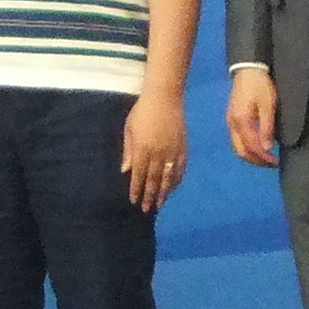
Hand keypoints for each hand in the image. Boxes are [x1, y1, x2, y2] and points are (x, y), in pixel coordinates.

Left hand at [121, 90, 187, 211]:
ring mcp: (172, 152)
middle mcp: (158, 154)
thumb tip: (125, 170)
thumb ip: (128, 151)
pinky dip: (176, 180)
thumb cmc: (142, 112)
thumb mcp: (129, 129)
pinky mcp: (183, 149)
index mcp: (143, 149)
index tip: (134, 201)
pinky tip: (173, 188)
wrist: (165, 99)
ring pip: (168, 178)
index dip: (136, 189)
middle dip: (149, 196)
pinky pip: (180, 169)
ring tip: (160, 204)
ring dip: (163, 193)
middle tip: (147, 209)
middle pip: (153, 180)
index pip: (138, 175)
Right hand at [226, 68, 281, 167]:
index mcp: (241, 121)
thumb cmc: (260, 86)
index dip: (263, 158)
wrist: (247, 69)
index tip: (275, 163)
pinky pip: (237, 139)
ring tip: (266, 157)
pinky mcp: (231, 118)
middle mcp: (232, 124)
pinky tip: (258, 145)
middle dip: (255, 160)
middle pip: (240, 151)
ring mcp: (230, 121)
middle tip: (271, 163)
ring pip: (237, 146)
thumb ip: (267, 128)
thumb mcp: (268, 106)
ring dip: (251, 155)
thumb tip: (267, 148)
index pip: (251, 147)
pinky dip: (247, 147)